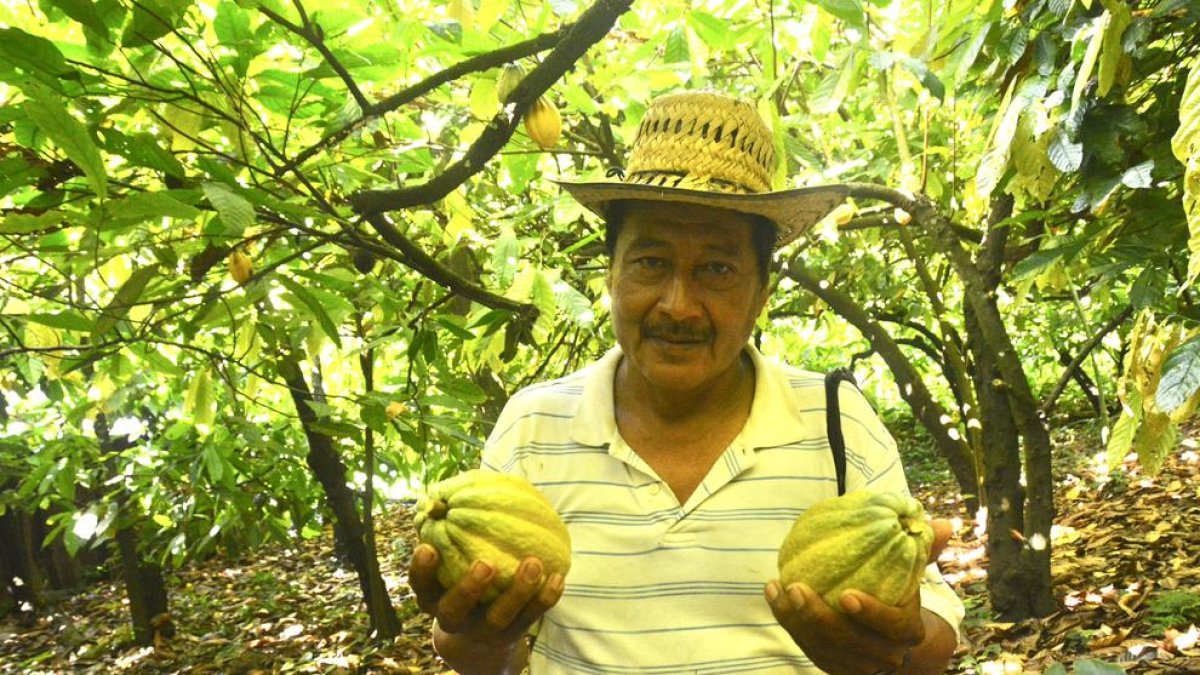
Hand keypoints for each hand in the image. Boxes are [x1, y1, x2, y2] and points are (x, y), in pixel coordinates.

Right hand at [408, 544, 563, 647]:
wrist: (479, 635)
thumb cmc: (461, 578)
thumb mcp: (450, 561)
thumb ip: (447, 532)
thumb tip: (440, 495)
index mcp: (433, 597)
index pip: (420, 586)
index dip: (421, 570)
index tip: (428, 546)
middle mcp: (454, 618)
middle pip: (454, 610)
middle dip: (469, 589)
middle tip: (485, 565)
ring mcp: (482, 631)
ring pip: (498, 618)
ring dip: (517, 592)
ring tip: (533, 563)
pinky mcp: (511, 634)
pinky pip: (530, 618)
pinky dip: (545, 599)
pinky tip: (558, 577)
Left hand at [764, 518, 952, 674]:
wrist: (889, 636)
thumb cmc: (898, 594)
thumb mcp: (912, 573)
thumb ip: (924, 550)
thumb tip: (944, 523)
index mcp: (907, 631)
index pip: (892, 627)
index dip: (872, 615)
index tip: (847, 595)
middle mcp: (883, 655)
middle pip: (850, 642)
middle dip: (820, 618)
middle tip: (797, 586)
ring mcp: (855, 665)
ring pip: (822, 647)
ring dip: (796, 620)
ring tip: (779, 588)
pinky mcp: (831, 665)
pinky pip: (806, 646)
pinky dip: (788, 622)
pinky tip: (773, 594)